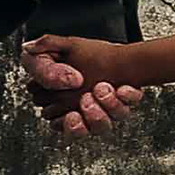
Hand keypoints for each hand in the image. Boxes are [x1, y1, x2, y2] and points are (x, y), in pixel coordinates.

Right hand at [22, 34, 144, 137]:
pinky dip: (129, 96)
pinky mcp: (125, 95)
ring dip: (109, 107)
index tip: (72, 115)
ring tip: (102, 88)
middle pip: (92, 129)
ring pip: (115, 118)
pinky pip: (132, 101)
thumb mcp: (44, 57)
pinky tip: (122, 87)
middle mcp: (88, 113)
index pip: (67, 128)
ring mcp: (107, 106)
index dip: (72, 125)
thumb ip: (42, 68)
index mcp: (64, 111)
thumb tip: (51, 75)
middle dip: (92, 118)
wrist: (93, 45)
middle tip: (87, 99)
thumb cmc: (66, 57)